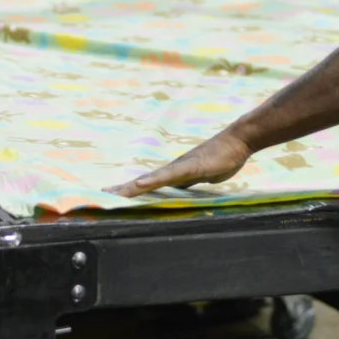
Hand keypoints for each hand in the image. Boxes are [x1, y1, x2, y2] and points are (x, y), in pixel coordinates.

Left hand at [109, 131, 253, 197]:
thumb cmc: (222, 157)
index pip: (147, 184)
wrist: (237, 141)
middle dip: (122, 190)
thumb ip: (191, 182)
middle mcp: (173, 169)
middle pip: (142, 182)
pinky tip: (140, 185)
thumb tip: (181, 189)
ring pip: (150, 180)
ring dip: (131, 188)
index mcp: (174, 174)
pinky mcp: (190, 167)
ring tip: (114, 193)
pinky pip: (168, 176)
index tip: (111, 196)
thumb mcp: (203, 175)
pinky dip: (152, 181)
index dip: (129, 191)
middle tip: (101, 195)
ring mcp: (180, 168)